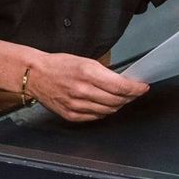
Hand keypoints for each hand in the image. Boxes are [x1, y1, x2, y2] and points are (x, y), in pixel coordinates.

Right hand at [25, 53, 148, 121]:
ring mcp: (76, 105)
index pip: (120, 86)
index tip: (142, 87)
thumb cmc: (59, 65)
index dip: (135, 88)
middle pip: (116, 100)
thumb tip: (122, 82)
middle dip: (129, 97)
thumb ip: (104, 73)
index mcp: (87, 73)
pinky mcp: (71, 115)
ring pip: (108, 110)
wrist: (35, 75)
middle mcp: (83, 90)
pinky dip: (104, 111)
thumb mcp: (85, 61)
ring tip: (121, 98)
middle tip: (134, 92)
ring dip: (118, 105)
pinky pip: (96, 117)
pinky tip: (105, 105)